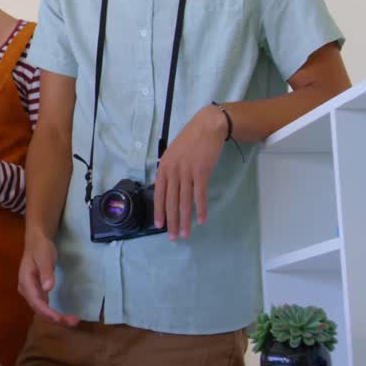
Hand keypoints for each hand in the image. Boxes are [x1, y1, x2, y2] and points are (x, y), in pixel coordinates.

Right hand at [17, 234, 78, 325]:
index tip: (61, 319)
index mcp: (26, 281)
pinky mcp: (36, 291)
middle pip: (38, 309)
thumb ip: (46, 272)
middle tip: (73, 322)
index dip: (48, 312)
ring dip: (54, 317)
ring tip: (72, 321)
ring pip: (41, 309)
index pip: (36, 301)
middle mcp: (26, 289)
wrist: (36, 241)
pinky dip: (53, 312)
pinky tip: (63, 315)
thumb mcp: (44, 256)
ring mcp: (30, 291)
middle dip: (54, 318)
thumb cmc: (40, 248)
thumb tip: (48, 288)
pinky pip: (43, 305)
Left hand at [153, 106, 226, 239]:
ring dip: (185, 220)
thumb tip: (160, 185)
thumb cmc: (190, 141)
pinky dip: (200, 208)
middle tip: (173, 237)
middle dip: (171, 221)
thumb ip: (167, 170)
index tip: (159, 226)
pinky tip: (201, 220)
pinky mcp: (201, 172)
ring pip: (184, 201)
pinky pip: (200, 195)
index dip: (159, 211)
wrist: (207, 127)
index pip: (158, 194)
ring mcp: (187, 172)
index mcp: (164, 167)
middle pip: (170, 201)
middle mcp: (173, 171)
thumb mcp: (172, 154)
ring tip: (186, 234)